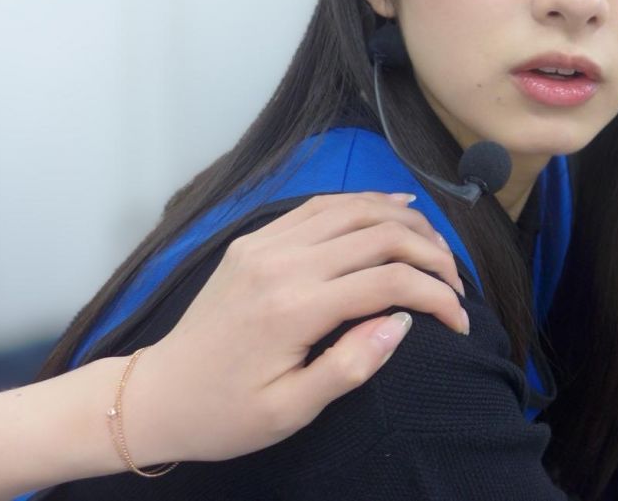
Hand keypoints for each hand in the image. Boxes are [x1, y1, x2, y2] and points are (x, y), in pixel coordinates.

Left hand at [122, 192, 469, 463]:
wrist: (157, 396)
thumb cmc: (225, 415)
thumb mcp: (290, 411)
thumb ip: (351, 366)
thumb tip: (402, 323)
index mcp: (293, 308)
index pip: (389, 282)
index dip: (438, 296)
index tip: (460, 322)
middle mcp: (282, 263)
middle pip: (380, 235)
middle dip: (432, 255)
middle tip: (456, 284)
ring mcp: (265, 244)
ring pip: (354, 208)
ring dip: (404, 221)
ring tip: (437, 245)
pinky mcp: (254, 240)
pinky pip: (320, 206)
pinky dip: (364, 203)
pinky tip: (392, 207)